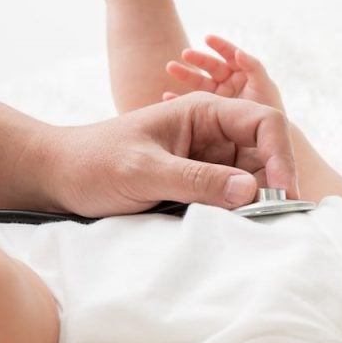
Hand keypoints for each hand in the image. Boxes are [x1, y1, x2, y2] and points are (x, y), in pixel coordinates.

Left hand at [49, 92, 297, 215]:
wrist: (59, 178)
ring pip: (253, 179)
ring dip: (258, 202)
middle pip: (266, 154)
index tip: (282, 193)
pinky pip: (232, 198)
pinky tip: (237, 229)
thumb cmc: (94, 163)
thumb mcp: (143, 171)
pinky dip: (240, 213)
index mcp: (203, 113)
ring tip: (253, 227)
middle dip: (274, 183)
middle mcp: (213, 134)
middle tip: (273, 219)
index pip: (264, 123)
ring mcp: (208, 160)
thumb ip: (196, 180)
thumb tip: (250, 190)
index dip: (281, 155)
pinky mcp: (200, 185)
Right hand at [164, 35, 284, 111]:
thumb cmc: (270, 111)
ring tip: (171, 67)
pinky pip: (192, 103)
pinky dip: (180, 99)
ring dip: (184, 74)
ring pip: (198, 82)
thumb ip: (254, 68)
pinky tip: (167, 96)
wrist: (266, 140)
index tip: (208, 38)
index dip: (220, 46)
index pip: (230, 55)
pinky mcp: (209, 111)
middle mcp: (228, 82)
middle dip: (197, 60)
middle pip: (210, 67)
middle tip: (184, 54)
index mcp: (242, 73)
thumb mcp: (265, 87)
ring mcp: (218, 96)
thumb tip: (238, 51)